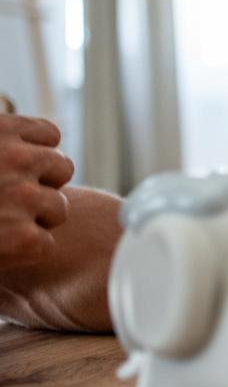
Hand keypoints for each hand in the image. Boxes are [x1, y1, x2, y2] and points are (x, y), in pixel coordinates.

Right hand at [0, 114, 74, 267]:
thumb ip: (4, 146)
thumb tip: (37, 144)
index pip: (50, 135)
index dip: (37, 155)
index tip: (17, 168)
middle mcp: (12, 158)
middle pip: (63, 168)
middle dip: (41, 186)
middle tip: (5, 201)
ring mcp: (20, 197)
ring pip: (59, 208)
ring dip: (34, 219)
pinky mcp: (23, 238)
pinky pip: (45, 244)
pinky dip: (23, 251)